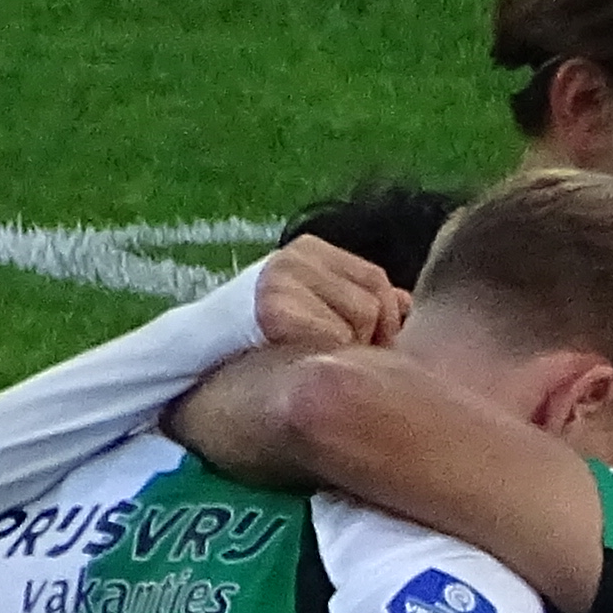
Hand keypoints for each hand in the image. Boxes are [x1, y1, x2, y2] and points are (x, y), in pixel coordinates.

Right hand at [255, 237, 408, 355]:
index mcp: (308, 250)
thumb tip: (409, 303)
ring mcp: (283, 280)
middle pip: (377, 299)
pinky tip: (300, 361)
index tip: (366, 345)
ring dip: (351, 349)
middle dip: (372, 337)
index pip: (379, 281)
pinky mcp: (274, 310)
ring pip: (364, 318)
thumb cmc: (269, 343)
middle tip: (339, 356)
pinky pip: (336, 340)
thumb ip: (359, 301)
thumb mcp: (316, 309)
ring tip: (315, 357)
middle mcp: (296, 258)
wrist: (204, 359)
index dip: (387, 321)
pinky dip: (329, 358)